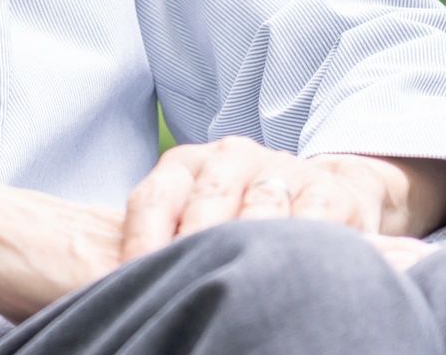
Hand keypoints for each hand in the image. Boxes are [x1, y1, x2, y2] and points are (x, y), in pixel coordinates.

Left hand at [115, 138, 420, 264]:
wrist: (323, 189)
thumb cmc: (238, 215)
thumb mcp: (195, 213)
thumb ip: (161, 237)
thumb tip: (117, 280)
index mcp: (187, 163)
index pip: (154, 200)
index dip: (142, 243)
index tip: (134, 279)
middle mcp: (232, 157)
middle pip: (204, 206)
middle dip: (192, 249)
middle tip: (181, 287)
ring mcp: (282, 170)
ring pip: (257, 214)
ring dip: (244, 252)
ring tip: (229, 288)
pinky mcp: (328, 193)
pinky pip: (310, 224)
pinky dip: (296, 250)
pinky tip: (281, 275)